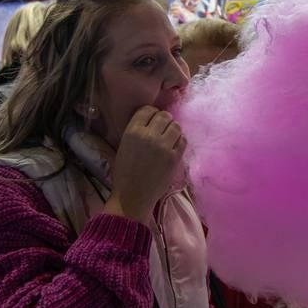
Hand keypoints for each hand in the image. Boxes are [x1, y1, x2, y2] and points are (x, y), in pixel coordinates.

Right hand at [106, 107, 186, 222]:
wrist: (133, 197)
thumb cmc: (124, 174)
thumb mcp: (124, 146)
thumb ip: (136, 132)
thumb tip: (150, 122)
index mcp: (132, 131)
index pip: (147, 110)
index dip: (151, 113)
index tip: (152, 120)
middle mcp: (149, 135)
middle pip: (164, 115)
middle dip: (164, 120)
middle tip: (162, 130)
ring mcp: (164, 146)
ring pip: (176, 126)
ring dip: (173, 130)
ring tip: (169, 138)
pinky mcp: (175, 157)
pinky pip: (183, 140)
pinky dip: (180, 141)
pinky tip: (174, 147)